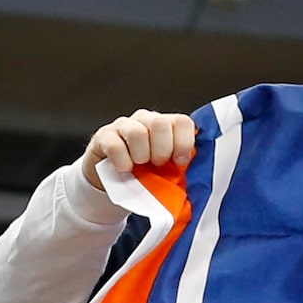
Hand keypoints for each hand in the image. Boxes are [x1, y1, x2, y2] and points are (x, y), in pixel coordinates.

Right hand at [77, 110, 196, 189]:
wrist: (111, 182)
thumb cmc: (143, 175)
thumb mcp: (165, 171)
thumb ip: (180, 168)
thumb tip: (198, 180)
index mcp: (165, 126)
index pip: (182, 121)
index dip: (184, 142)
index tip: (179, 162)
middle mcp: (145, 120)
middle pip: (160, 123)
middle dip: (162, 150)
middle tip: (157, 165)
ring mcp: (123, 125)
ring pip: (137, 132)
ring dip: (141, 156)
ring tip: (138, 166)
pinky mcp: (104, 136)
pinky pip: (115, 145)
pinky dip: (122, 161)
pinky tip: (124, 169)